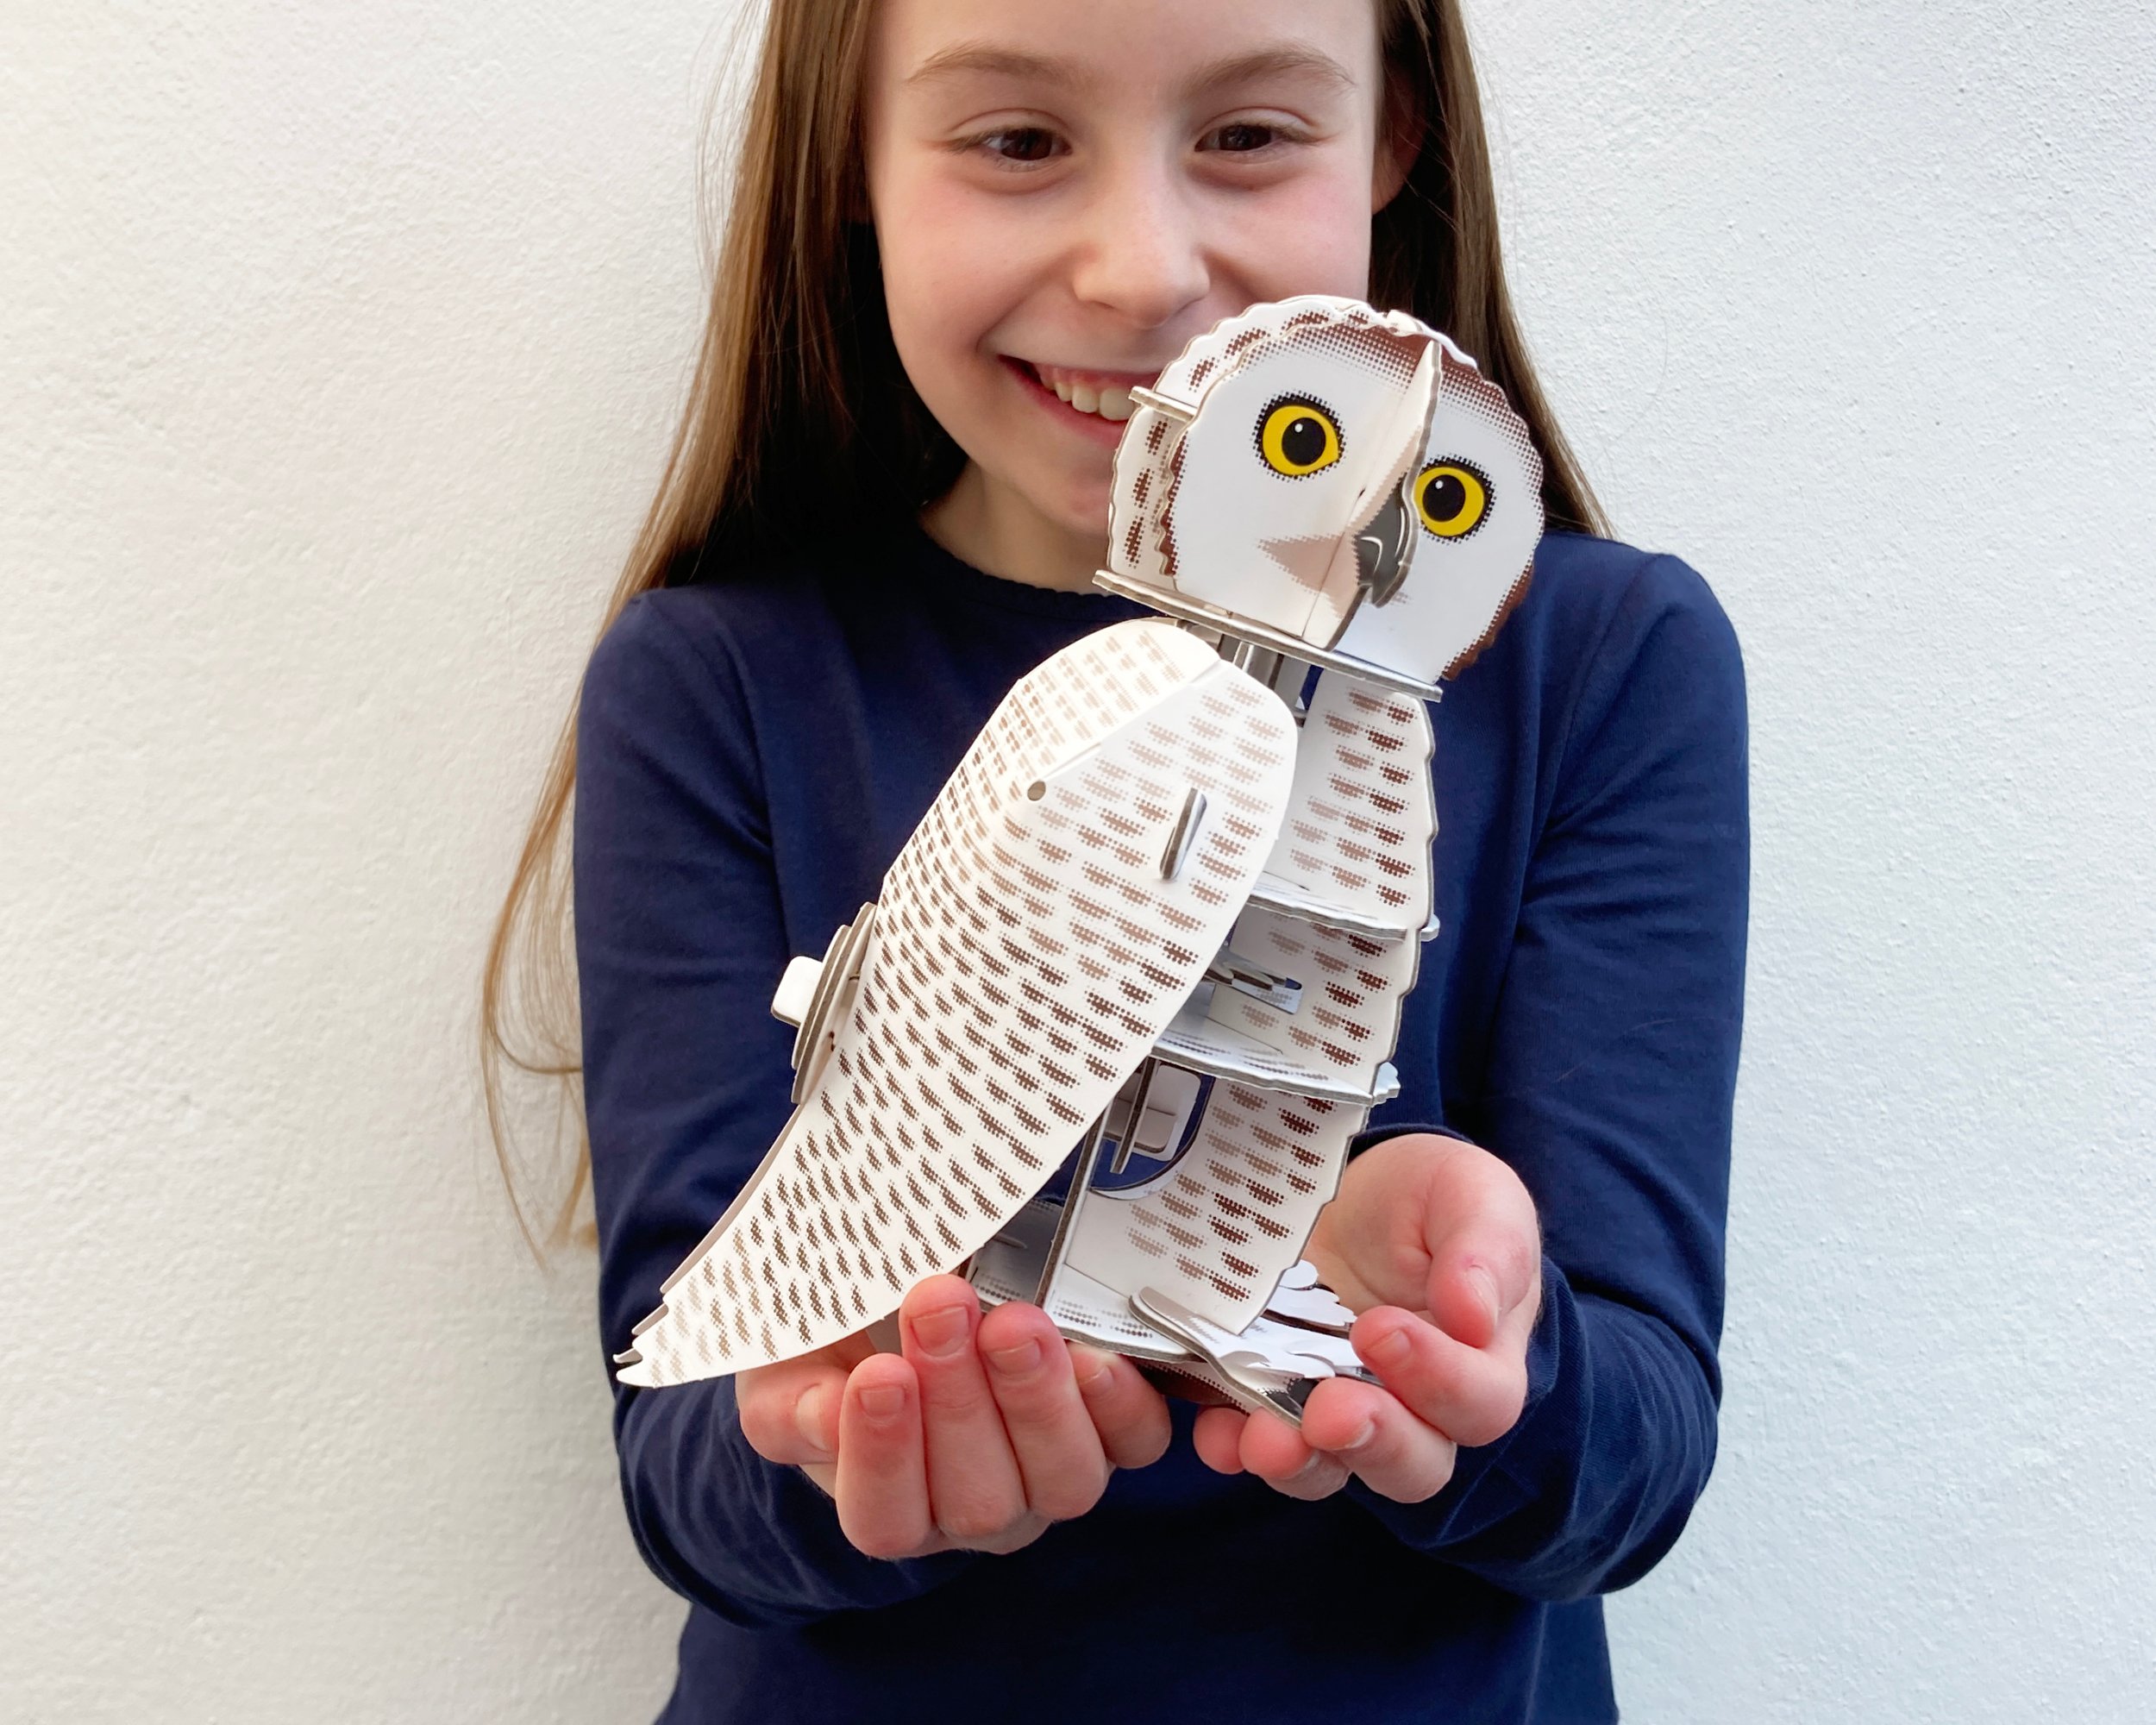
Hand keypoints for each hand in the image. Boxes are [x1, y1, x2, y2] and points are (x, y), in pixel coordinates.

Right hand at [736, 1275, 1171, 1557]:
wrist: (913, 1302)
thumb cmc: (838, 1342)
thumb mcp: (789, 1365)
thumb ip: (793, 1402)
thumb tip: (828, 1417)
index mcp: (890, 1507)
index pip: (884, 1517)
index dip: (883, 1455)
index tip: (878, 1375)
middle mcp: (975, 1508)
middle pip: (978, 1500)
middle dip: (958, 1400)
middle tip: (940, 1307)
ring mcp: (1048, 1475)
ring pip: (1062, 1479)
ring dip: (1036, 1398)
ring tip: (1012, 1322)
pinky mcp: (1111, 1432)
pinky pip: (1133, 1441)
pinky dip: (1118, 1403)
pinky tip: (1093, 1353)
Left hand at [1192, 1132, 1541, 1504]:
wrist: (1345, 1185)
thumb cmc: (1428, 1196)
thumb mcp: (1472, 1194)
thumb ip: (1489, 1250)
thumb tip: (1475, 1318)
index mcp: (1480, 1361)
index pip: (1479, 1402)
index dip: (1439, 1381)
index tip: (1381, 1329)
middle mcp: (1414, 1406)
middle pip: (1413, 1465)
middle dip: (1372, 1442)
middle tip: (1330, 1411)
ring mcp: (1337, 1407)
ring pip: (1332, 1469)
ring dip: (1300, 1463)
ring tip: (1266, 1439)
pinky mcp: (1269, 1396)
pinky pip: (1253, 1444)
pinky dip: (1233, 1445)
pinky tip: (1218, 1432)